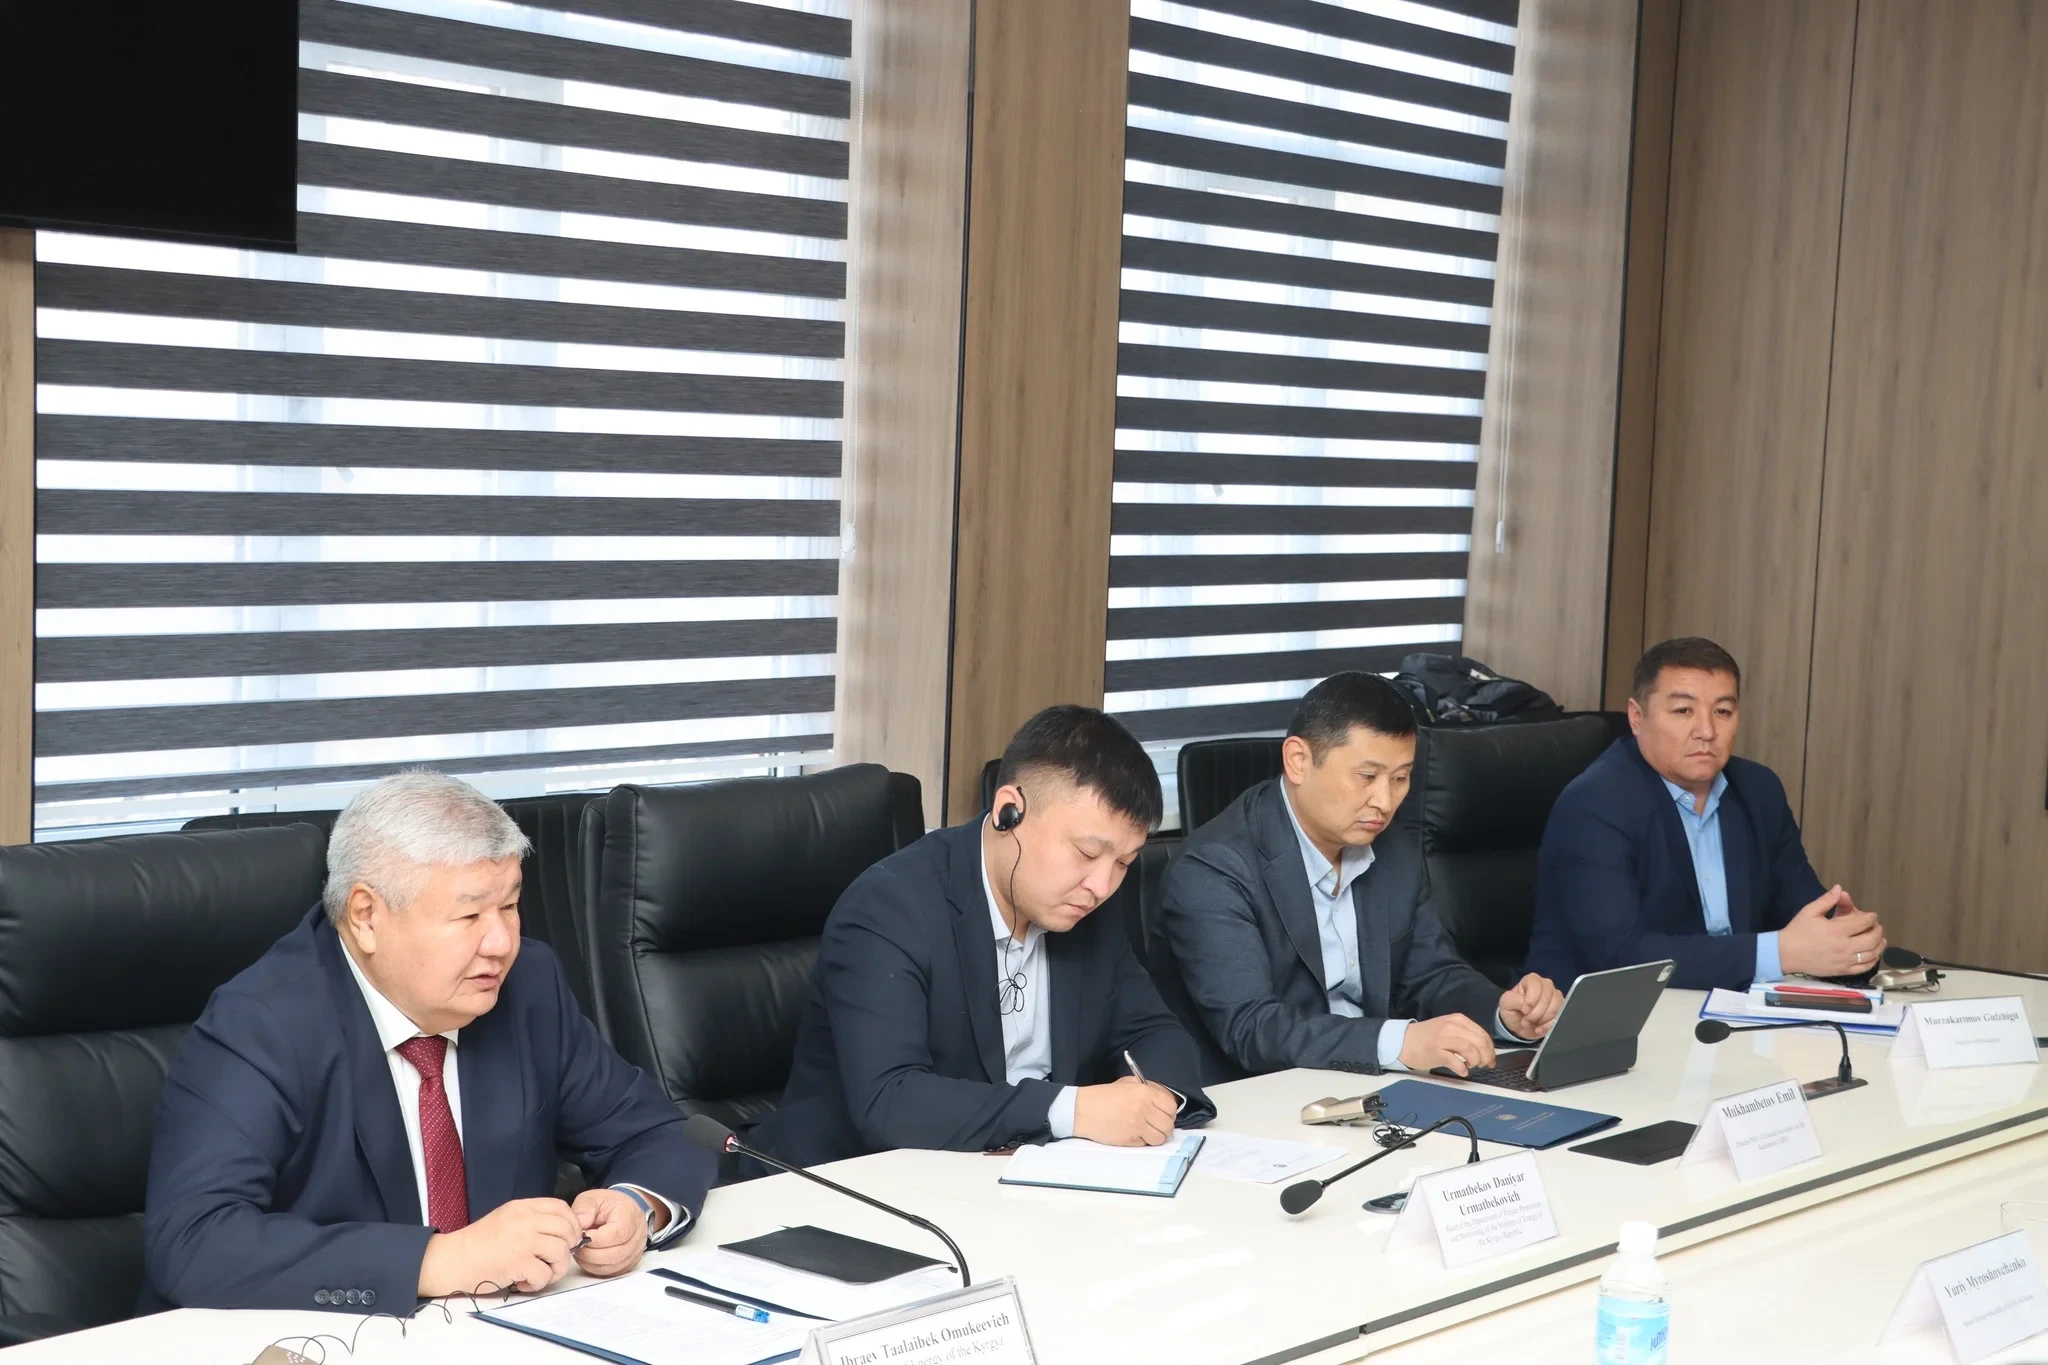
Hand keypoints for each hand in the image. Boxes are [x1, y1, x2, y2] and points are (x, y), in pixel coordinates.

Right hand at [417, 1196, 582, 1297]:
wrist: (451, 1260)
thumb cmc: (477, 1244)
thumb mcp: (506, 1219)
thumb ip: (531, 1220)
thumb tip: (562, 1232)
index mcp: (522, 1207)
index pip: (561, 1208)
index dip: (572, 1224)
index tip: (569, 1238)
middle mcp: (525, 1220)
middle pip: (567, 1229)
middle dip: (568, 1248)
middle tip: (556, 1261)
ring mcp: (523, 1241)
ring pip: (561, 1252)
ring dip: (555, 1269)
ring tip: (540, 1274)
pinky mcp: (518, 1263)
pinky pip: (545, 1274)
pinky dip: (538, 1283)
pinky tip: (524, 1283)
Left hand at [572, 1187, 650, 1278]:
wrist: (623, 1211)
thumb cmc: (608, 1205)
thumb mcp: (593, 1198)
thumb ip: (585, 1208)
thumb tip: (580, 1224)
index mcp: (630, 1216)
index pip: (617, 1234)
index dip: (595, 1240)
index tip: (581, 1235)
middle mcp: (637, 1236)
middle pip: (615, 1254)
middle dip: (590, 1253)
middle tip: (577, 1246)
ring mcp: (635, 1252)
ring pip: (612, 1266)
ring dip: (591, 1262)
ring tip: (582, 1250)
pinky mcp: (628, 1264)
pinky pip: (611, 1272)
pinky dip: (596, 1268)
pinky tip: (588, 1258)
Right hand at [1072, 1075, 1177, 1145]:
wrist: (1083, 1110)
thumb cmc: (1104, 1096)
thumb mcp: (1128, 1083)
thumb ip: (1148, 1090)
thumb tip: (1165, 1102)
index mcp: (1144, 1092)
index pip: (1171, 1106)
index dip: (1170, 1112)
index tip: (1165, 1114)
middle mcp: (1143, 1108)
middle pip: (1168, 1124)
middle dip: (1165, 1126)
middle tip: (1157, 1125)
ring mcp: (1137, 1125)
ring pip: (1160, 1138)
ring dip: (1157, 1136)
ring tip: (1148, 1132)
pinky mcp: (1130, 1139)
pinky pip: (1147, 1144)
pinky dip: (1144, 1141)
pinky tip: (1135, 1134)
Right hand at [1399, 1013, 1496, 1076]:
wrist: (1403, 1041)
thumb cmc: (1427, 1038)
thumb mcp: (1448, 1029)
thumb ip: (1465, 1035)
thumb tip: (1485, 1050)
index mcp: (1458, 1020)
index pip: (1483, 1034)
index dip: (1491, 1050)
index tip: (1491, 1060)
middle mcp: (1452, 1026)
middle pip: (1479, 1042)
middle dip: (1486, 1057)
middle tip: (1483, 1065)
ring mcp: (1443, 1038)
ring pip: (1470, 1049)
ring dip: (1475, 1062)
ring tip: (1470, 1066)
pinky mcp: (1436, 1050)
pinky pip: (1456, 1061)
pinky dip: (1462, 1069)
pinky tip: (1461, 1071)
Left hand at [1498, 973, 1564, 1039]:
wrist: (1519, 1026)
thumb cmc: (1512, 1010)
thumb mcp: (1506, 1003)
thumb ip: (1514, 1000)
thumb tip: (1527, 1006)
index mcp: (1531, 980)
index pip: (1536, 986)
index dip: (1531, 1000)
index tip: (1524, 1010)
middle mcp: (1546, 985)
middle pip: (1547, 997)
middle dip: (1535, 1013)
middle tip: (1526, 1020)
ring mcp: (1555, 997)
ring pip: (1555, 1008)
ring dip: (1542, 1020)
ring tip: (1531, 1023)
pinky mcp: (1561, 1010)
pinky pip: (1559, 1018)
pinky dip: (1548, 1026)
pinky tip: (1539, 1029)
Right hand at [1777, 884, 1886, 976]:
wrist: (1785, 953)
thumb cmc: (1798, 931)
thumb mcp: (1809, 911)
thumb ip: (1827, 900)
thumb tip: (1839, 888)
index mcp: (1836, 930)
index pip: (1863, 922)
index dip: (1871, 917)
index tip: (1872, 915)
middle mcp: (1844, 946)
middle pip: (1872, 938)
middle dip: (1877, 930)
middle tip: (1876, 926)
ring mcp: (1844, 960)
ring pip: (1872, 954)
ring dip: (1879, 945)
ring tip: (1880, 940)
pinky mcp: (1842, 971)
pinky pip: (1864, 967)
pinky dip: (1873, 960)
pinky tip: (1873, 955)